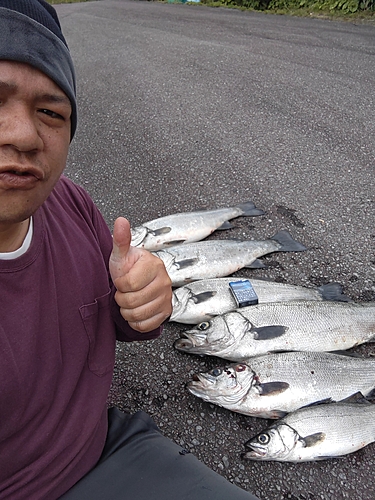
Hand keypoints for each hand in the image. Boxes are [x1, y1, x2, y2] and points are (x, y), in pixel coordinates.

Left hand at [109, 217, 171, 332]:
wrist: (138, 280)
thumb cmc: (129, 267)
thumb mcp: (122, 254)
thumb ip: (121, 239)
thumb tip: (121, 221)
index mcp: (154, 265)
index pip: (127, 284)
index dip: (119, 284)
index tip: (121, 279)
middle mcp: (164, 281)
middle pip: (131, 302)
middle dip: (121, 299)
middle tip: (124, 292)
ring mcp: (166, 298)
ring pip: (137, 315)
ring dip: (127, 311)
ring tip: (129, 300)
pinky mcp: (166, 312)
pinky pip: (145, 325)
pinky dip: (136, 322)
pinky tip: (136, 309)